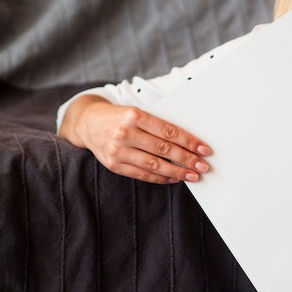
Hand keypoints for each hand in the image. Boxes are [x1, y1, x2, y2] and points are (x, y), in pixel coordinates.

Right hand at [63, 96, 211, 183]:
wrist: (87, 123)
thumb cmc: (120, 117)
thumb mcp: (136, 113)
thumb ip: (157, 125)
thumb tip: (187, 142)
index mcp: (134, 115)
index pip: (168, 131)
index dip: (189, 142)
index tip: (204, 149)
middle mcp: (125, 133)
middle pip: (164, 149)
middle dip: (187, 159)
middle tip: (204, 166)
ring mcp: (118, 151)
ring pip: (154, 164)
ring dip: (177, 172)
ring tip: (192, 175)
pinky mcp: (114, 165)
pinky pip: (142, 174)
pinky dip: (161, 178)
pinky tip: (174, 179)